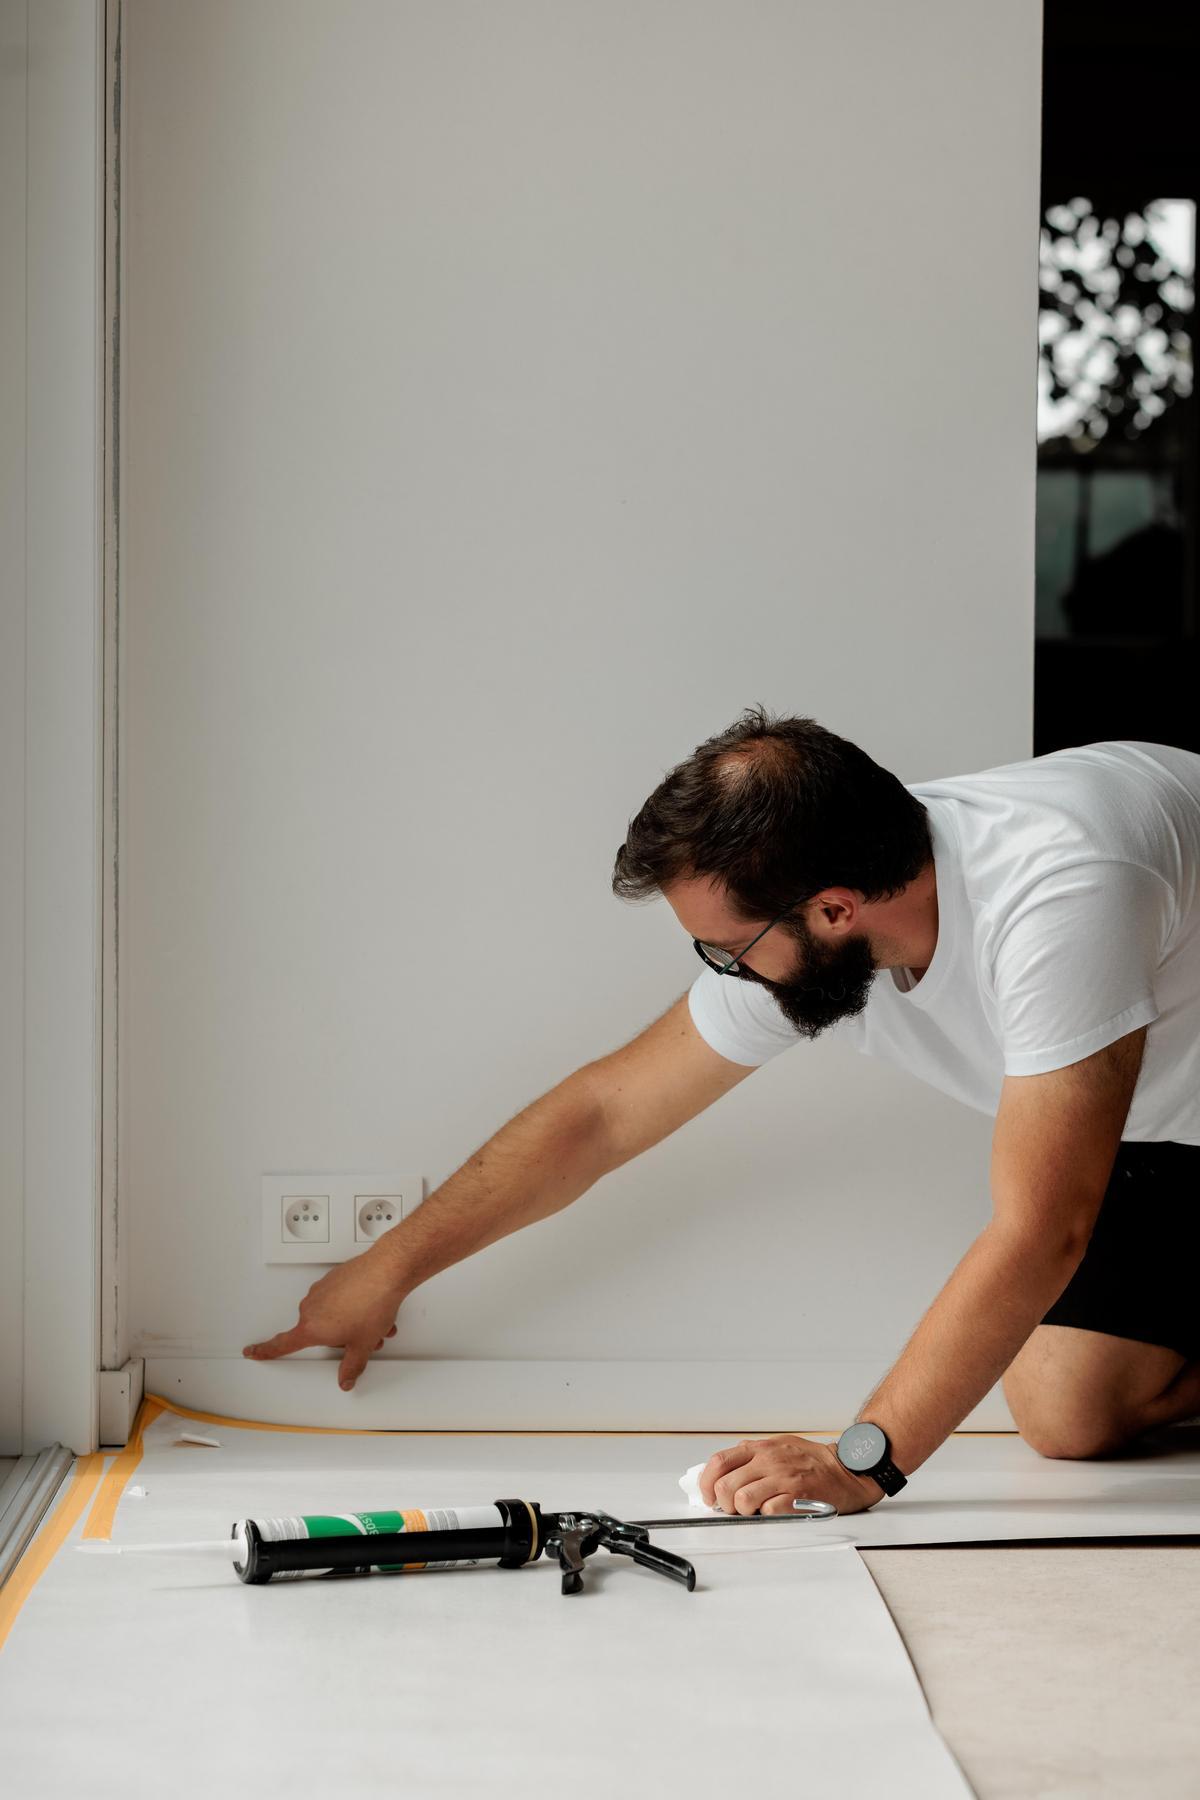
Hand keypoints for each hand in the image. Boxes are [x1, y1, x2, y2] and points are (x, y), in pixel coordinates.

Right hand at [242, 1247, 409, 1389]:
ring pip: (333, 1315)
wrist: (386, 1272)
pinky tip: (373, 1306)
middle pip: (320, 1332)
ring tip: (376, 1322)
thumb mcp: (363, 1345)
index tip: (252, 1351)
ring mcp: (321, 1290)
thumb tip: (346, 1379)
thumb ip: (352, 1366)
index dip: (266, 1350)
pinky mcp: (333, 1278)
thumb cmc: (372, 1304)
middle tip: (363, 1338)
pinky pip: (340, 1298)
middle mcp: (311, 1307)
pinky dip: (355, 1305)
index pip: (282, 1344)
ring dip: (352, 1321)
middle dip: (342, 1337)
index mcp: (311, 1327)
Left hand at [698, 1433, 883, 1515]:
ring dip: (743, 1512)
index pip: (719, 1462)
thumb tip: (724, 1468)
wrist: (847, 1468)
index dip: (706, 1482)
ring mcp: (783, 1478)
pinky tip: (774, 1511)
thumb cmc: (813, 1460)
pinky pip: (768, 1511)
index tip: (708, 1495)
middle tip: (732, 1508)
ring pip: (743, 1499)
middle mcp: (769, 1461)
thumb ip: (751, 1455)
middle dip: (723, 1503)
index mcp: (761, 1449)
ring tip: (754, 1511)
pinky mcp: (798, 1497)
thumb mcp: (778, 1445)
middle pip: (726, 1485)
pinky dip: (766, 1516)